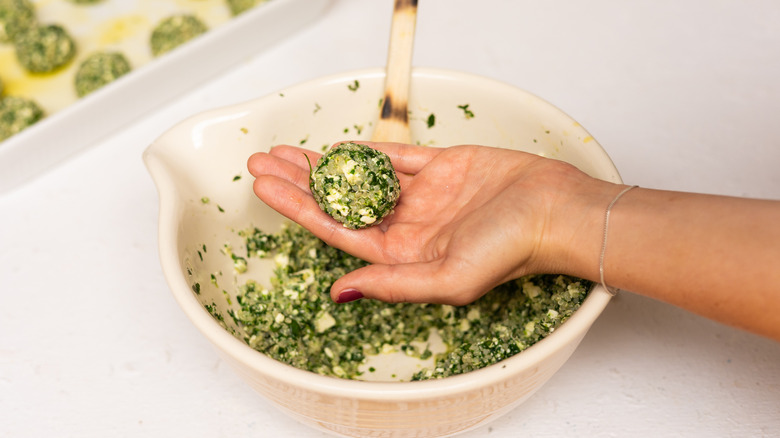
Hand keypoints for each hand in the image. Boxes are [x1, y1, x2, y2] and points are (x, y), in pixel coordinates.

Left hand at [247, 142, 611, 304]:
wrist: (556, 210)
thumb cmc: (512, 249)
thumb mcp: (448, 279)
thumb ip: (392, 284)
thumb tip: (339, 292)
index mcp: (404, 257)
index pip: (337, 230)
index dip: (297, 208)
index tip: (265, 187)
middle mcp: (409, 227)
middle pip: (340, 203)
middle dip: (298, 183)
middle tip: (261, 162)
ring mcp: (424, 197)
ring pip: (362, 179)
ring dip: (324, 165)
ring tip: (286, 152)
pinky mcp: (443, 168)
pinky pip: (398, 158)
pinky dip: (368, 153)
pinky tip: (339, 148)